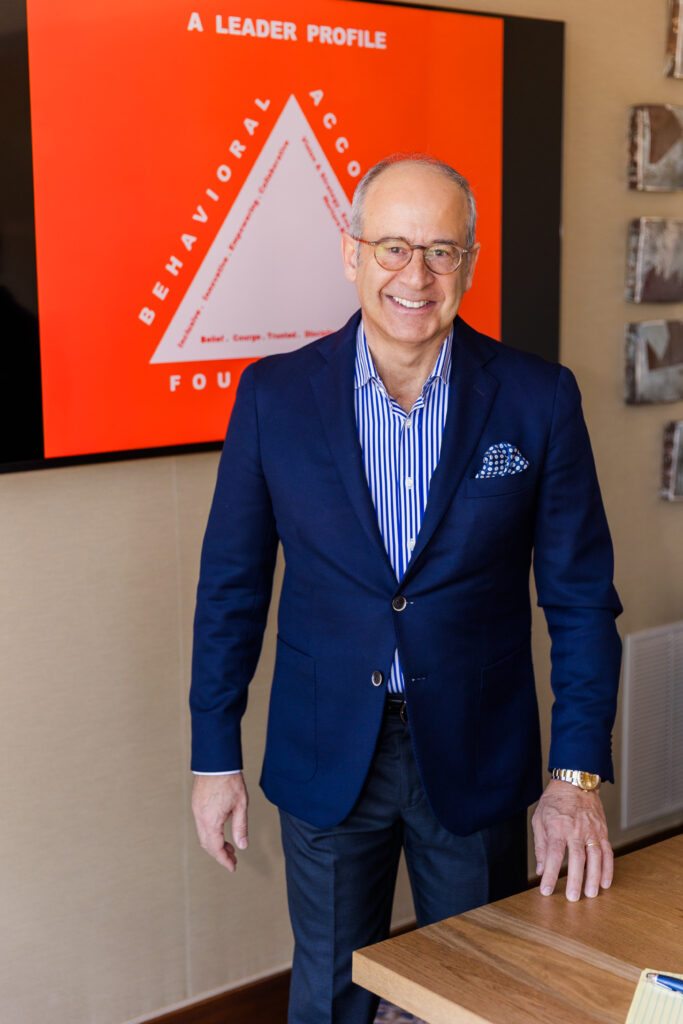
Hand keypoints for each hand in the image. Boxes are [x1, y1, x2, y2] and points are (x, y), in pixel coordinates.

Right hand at [191, 774, 248, 871]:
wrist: (216, 761)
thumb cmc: (229, 780)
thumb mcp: (241, 805)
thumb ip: (240, 827)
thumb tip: (242, 845)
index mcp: (211, 820)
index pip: (216, 848)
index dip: (224, 860)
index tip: (232, 867)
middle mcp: (200, 818)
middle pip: (207, 845)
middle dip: (219, 854)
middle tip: (232, 859)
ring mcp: (196, 811)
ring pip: (203, 836)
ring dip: (215, 844)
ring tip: (229, 846)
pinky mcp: (196, 805)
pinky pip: (201, 826)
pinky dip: (210, 834)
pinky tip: (221, 832)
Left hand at [531, 778, 612, 900]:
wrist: (575, 783)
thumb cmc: (554, 801)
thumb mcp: (539, 819)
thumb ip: (540, 845)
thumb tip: (540, 869)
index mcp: (557, 826)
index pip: (553, 854)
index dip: (550, 874)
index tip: (546, 890)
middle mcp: (576, 829)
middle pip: (576, 858)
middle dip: (575, 880)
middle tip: (572, 898)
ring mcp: (591, 830)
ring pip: (595, 857)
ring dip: (594, 877)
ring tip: (591, 894)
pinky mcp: (602, 831)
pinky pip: (608, 852)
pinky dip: (608, 868)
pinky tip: (605, 882)